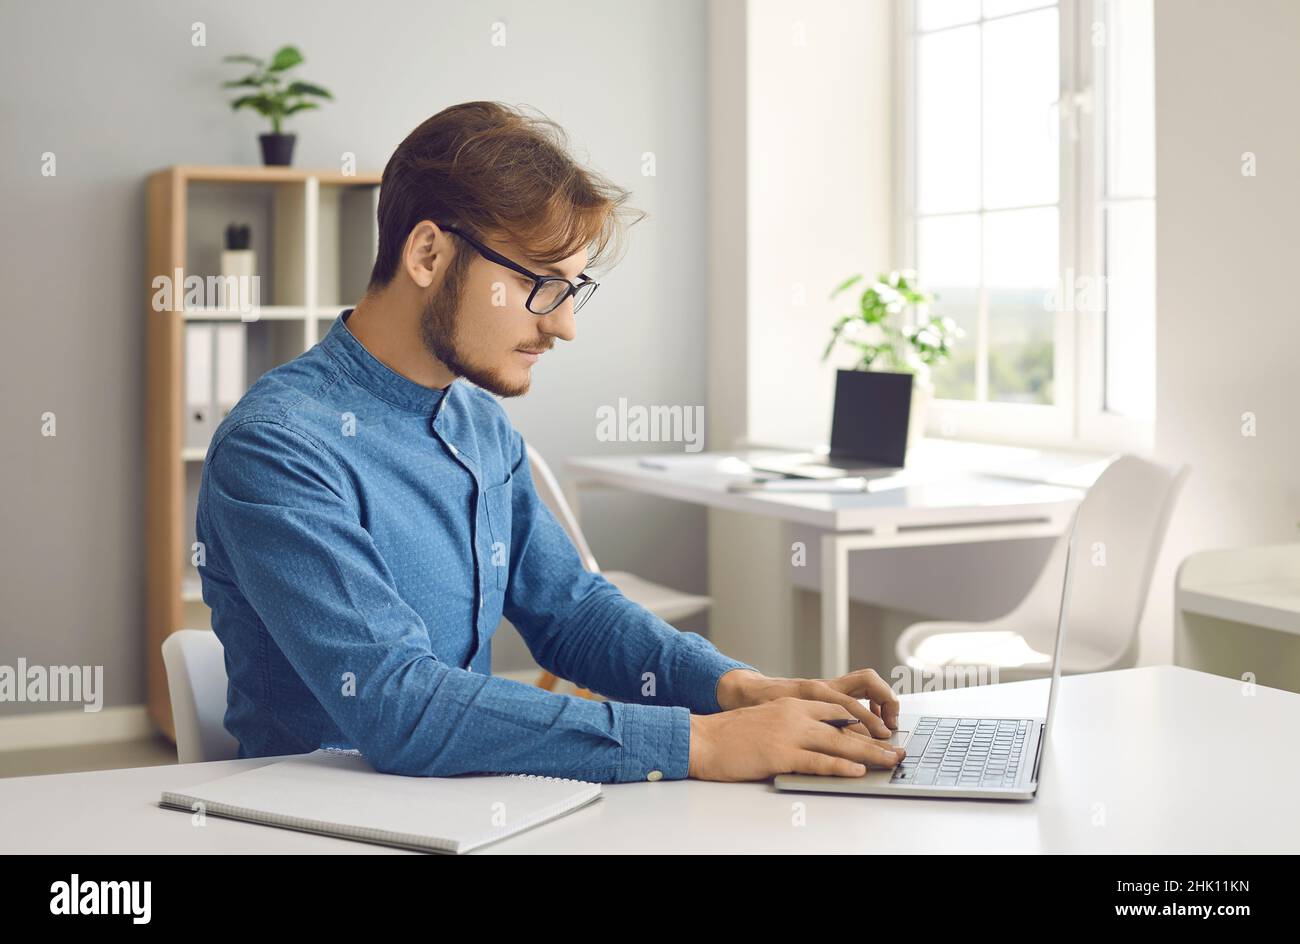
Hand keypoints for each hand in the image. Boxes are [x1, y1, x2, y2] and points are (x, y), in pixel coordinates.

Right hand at [687, 697, 904, 780]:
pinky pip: (817, 761)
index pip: (838, 710)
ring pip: (839, 743)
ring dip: (870, 754)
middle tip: (898, 750)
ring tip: (890, 761)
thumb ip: (793, 725)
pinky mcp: (779, 754)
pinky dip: (840, 767)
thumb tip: (820, 741)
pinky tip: (857, 772)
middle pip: (846, 726)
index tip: (882, 735)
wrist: (702, 739)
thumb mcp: (768, 720)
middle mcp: (795, 714)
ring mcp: (788, 733)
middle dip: (876, 740)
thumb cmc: (731, 735)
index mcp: (793, 704)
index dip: (864, 723)